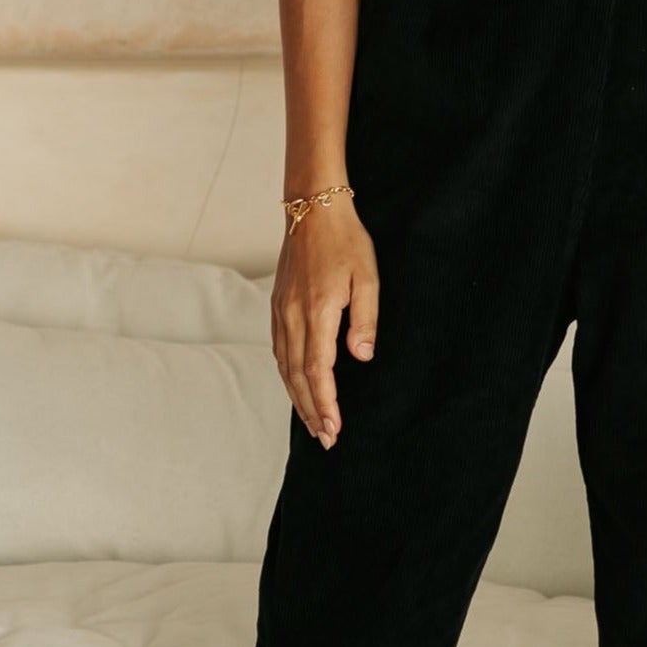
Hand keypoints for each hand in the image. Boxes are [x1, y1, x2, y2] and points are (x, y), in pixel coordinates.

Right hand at [273, 199, 379, 447]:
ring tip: (312, 423)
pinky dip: (287, 375)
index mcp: (318, 312)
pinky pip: (278, 350)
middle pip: (297, 377)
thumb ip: (366, 320)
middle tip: (325, 438)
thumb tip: (362, 356)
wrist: (312, 208)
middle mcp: (293, 317)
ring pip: (284, 367)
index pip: (318, 371)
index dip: (325, 403)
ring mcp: (281, 312)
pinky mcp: (277, 306)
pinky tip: (296, 387)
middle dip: (311, 411)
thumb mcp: (368, 277)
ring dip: (297, 398)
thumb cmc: (345, 240)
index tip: (334, 428)